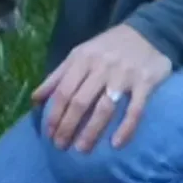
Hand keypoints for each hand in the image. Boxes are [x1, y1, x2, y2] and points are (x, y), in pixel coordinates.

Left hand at [33, 25, 171, 151]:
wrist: (148, 32)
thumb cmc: (107, 48)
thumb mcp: (80, 54)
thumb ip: (57, 76)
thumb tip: (35, 99)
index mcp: (82, 59)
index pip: (63, 92)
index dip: (54, 115)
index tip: (49, 135)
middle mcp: (101, 67)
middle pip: (80, 101)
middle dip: (68, 126)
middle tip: (61, 146)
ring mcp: (123, 76)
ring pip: (104, 108)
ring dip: (91, 131)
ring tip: (82, 149)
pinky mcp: (145, 83)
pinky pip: (135, 110)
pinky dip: (126, 128)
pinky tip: (116, 144)